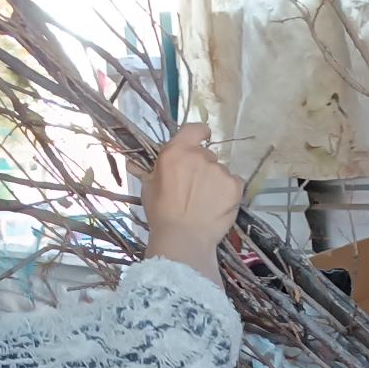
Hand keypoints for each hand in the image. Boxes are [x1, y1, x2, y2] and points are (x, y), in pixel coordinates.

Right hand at [144, 123, 243, 282]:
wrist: (183, 238)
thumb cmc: (161, 214)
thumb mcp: (148, 188)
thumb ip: (150, 171)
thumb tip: (134, 163)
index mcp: (176, 152)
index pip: (194, 129)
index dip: (200, 133)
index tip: (203, 137)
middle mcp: (199, 156)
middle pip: (207, 156)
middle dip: (203, 169)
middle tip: (196, 190)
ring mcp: (219, 170)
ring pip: (220, 172)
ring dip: (216, 182)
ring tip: (207, 203)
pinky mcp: (234, 186)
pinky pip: (235, 183)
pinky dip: (229, 192)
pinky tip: (219, 206)